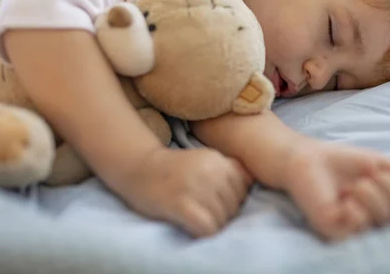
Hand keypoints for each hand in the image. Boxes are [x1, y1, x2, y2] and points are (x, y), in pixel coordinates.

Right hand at [114, 148, 251, 236]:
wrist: (138, 167)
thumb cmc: (173, 168)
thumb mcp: (204, 160)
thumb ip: (228, 169)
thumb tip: (251, 184)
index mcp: (217, 159)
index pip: (244, 187)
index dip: (233, 198)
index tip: (216, 199)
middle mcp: (210, 171)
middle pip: (235, 205)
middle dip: (223, 213)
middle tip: (203, 210)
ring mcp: (196, 188)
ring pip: (223, 219)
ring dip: (212, 224)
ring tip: (196, 217)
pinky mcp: (182, 205)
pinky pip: (207, 227)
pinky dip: (203, 231)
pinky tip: (191, 224)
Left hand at [282, 138, 389, 240]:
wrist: (309, 158)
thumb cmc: (344, 164)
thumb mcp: (382, 165)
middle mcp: (377, 226)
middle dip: (389, 188)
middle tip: (364, 178)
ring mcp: (357, 232)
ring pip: (384, 223)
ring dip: (371, 194)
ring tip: (352, 187)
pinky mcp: (336, 234)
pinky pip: (360, 228)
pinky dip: (356, 209)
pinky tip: (343, 199)